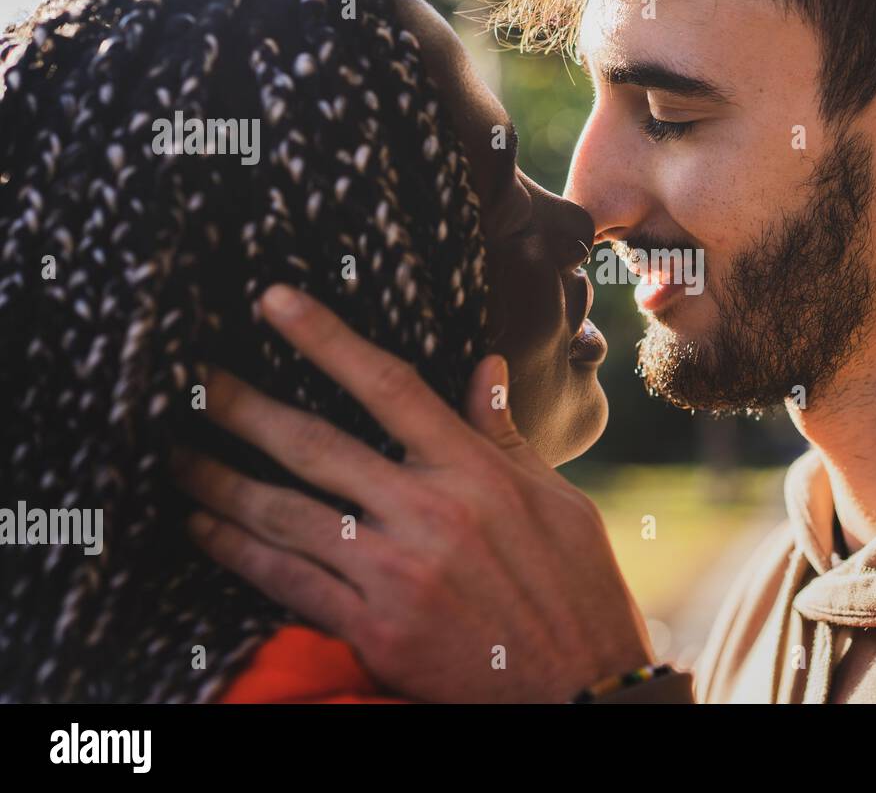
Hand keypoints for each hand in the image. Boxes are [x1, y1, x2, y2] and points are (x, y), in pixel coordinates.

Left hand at [175, 284, 653, 702]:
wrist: (581, 689)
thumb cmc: (576, 589)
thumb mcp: (556, 502)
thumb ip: (505, 437)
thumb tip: (485, 369)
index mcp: (476, 473)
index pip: (389, 388)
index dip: (327, 338)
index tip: (276, 302)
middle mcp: (431, 514)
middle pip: (318, 446)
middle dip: (247, 407)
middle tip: (197, 380)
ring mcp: (399, 575)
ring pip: (287, 515)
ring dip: (223, 482)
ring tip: (179, 457)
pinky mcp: (378, 631)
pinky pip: (290, 583)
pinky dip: (239, 554)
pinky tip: (205, 530)